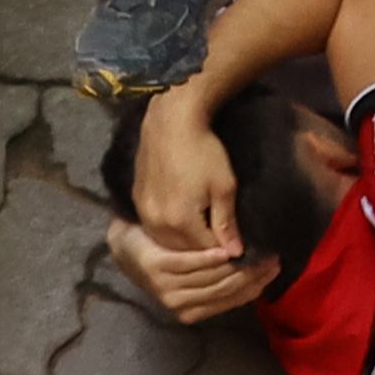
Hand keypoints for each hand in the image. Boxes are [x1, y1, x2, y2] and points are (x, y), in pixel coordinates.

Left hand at [106, 216, 278, 324]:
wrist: (127, 245)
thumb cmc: (165, 258)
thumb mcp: (192, 275)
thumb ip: (217, 281)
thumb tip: (255, 278)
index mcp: (193, 310)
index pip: (233, 300)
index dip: (256, 286)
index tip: (274, 268)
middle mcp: (181, 305)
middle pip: (225, 289)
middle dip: (251, 274)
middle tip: (271, 257)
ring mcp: (167, 289)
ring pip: (210, 278)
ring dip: (235, 265)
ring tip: (254, 249)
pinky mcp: (156, 269)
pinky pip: (188, 264)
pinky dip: (208, 257)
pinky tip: (224, 249)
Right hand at [128, 88, 241, 258]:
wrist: (172, 121)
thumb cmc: (204, 151)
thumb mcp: (224, 187)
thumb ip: (226, 223)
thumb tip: (236, 253)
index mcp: (180, 222)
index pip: (206, 251)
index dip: (224, 249)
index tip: (236, 243)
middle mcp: (157, 222)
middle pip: (184, 250)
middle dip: (204, 247)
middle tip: (222, 237)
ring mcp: (144, 211)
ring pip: (167, 241)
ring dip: (185, 240)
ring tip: (204, 227)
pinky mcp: (137, 199)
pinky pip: (155, 225)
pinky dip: (170, 227)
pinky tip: (182, 217)